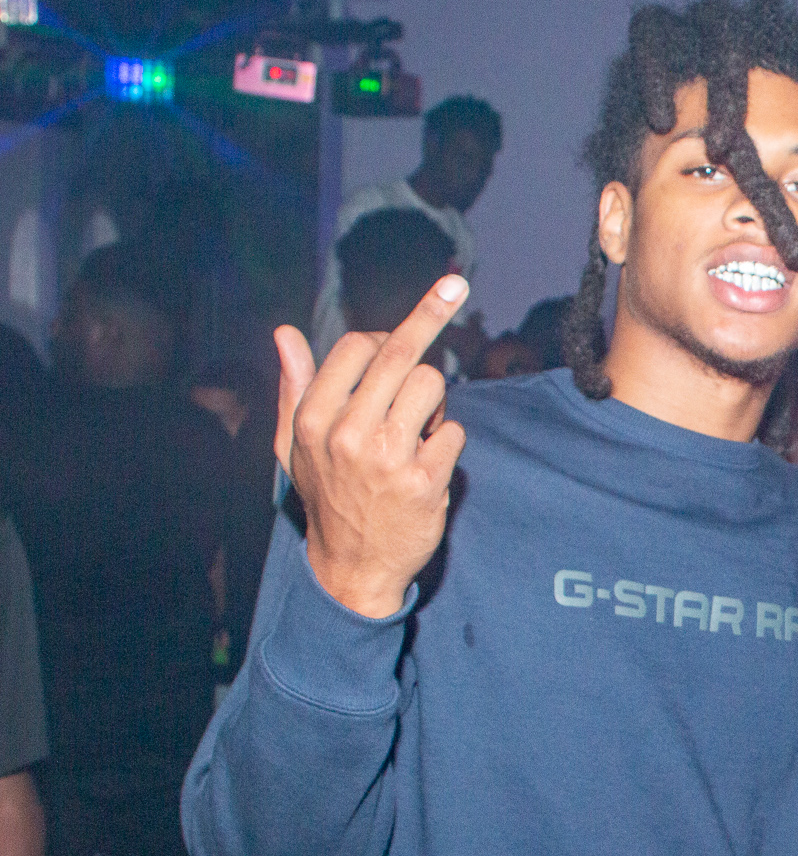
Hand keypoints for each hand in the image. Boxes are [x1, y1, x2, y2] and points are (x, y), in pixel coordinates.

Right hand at [274, 275, 471, 618]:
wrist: (352, 566)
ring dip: (435, 402)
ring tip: (419, 429)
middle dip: (432, 314)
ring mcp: (386, 457)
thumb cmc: (327, 496)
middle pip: (400, 354)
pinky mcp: (423, 481)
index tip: (409, 323)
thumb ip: (293, 387)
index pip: (358, 347)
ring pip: (432, 386)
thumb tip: (285, 333)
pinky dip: (448, 442)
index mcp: (313, 418)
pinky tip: (429, 465)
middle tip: (454, 288)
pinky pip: (454, 432)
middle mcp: (347, 433)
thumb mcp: (293, 446)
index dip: (388, 334)